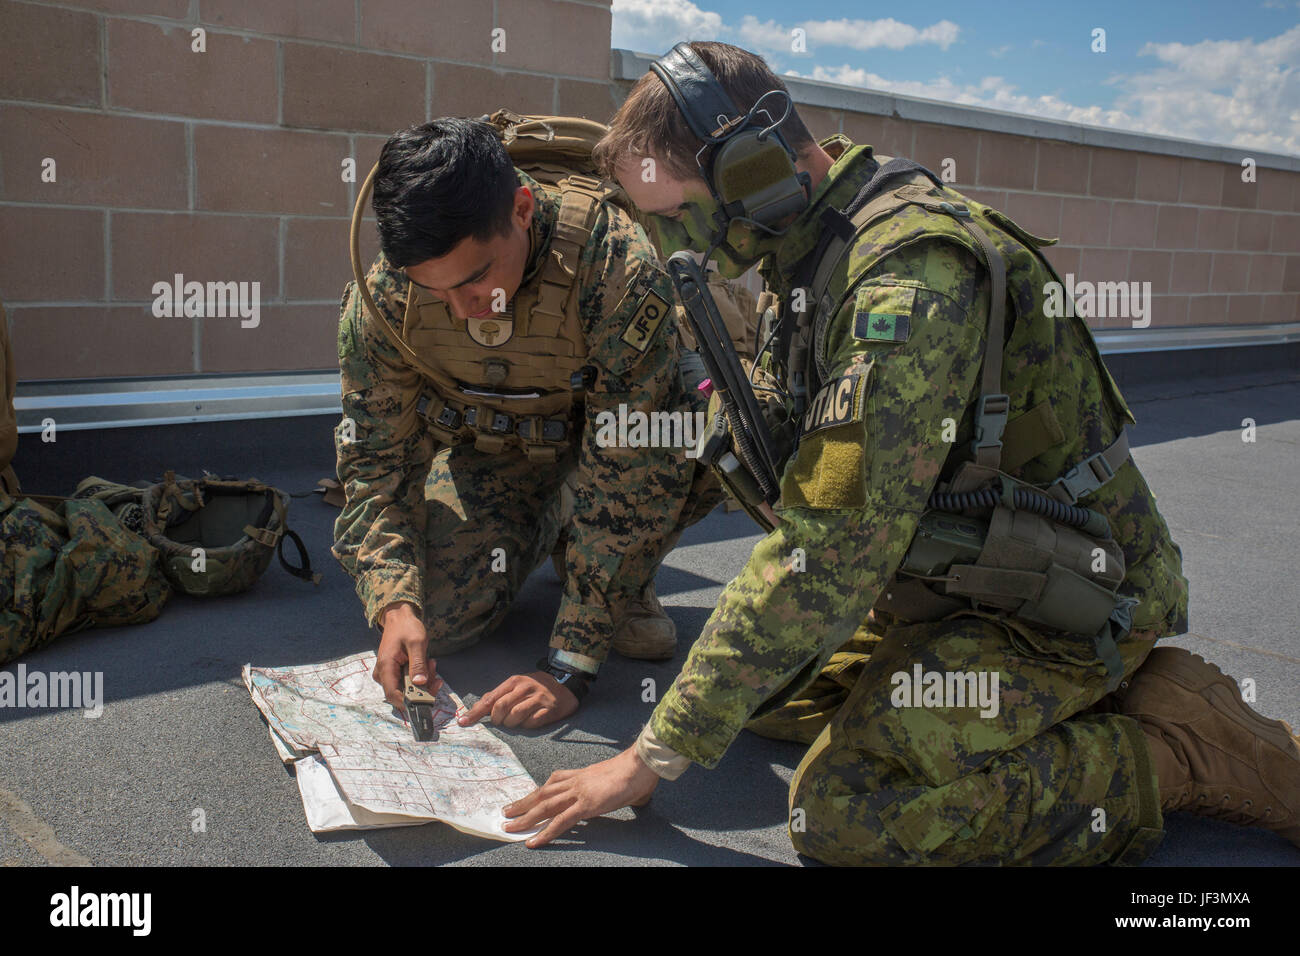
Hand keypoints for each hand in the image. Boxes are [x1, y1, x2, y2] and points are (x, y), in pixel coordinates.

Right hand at [373, 602, 440, 711]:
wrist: (399, 618)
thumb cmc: (406, 627)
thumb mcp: (417, 643)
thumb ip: (418, 664)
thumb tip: (419, 683)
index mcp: (386, 667)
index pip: (393, 695)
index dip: (409, 702)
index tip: (427, 699)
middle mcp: (384, 674)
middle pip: (403, 693)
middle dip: (422, 687)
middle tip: (433, 670)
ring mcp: (389, 674)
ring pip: (408, 688)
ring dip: (424, 680)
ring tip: (431, 663)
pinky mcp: (395, 673)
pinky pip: (409, 682)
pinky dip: (421, 676)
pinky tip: (427, 663)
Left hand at [459, 671, 579, 728]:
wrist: (565, 685)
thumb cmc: (535, 688)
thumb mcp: (516, 685)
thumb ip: (497, 695)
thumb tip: (476, 708)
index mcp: (514, 682)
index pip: (490, 699)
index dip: (475, 712)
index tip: (463, 723)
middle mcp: (525, 688)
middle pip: (500, 708)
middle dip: (497, 720)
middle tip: (501, 722)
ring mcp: (538, 699)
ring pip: (515, 717)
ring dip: (511, 724)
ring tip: (516, 721)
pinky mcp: (549, 710)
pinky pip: (531, 723)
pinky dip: (526, 726)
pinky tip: (529, 722)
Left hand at [502, 746, 659, 846]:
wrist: (641, 764)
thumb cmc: (637, 771)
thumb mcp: (617, 780)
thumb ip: (617, 789)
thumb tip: (634, 797)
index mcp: (582, 774)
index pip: (553, 782)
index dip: (537, 791)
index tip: (526, 797)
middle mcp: (575, 782)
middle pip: (542, 794)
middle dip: (523, 804)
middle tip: (506, 812)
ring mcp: (579, 793)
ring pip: (544, 807)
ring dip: (525, 818)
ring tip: (510, 826)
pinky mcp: (586, 805)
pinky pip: (560, 822)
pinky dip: (545, 833)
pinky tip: (533, 842)